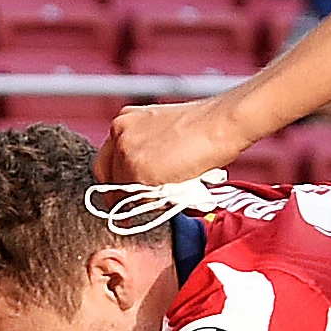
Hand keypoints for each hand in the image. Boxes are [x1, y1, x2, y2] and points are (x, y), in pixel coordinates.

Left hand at [101, 95, 248, 189]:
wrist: (222, 122)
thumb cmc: (206, 127)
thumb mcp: (165, 132)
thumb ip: (147, 150)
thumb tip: (142, 179)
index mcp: (125, 120)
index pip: (108, 159)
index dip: (116, 181)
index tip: (122, 196)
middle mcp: (119, 132)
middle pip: (108, 176)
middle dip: (121, 195)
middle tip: (133, 210)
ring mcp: (125, 151)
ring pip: (124, 190)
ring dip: (142, 199)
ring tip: (168, 195)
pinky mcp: (137, 170)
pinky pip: (138, 198)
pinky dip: (154, 202)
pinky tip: (173, 193)